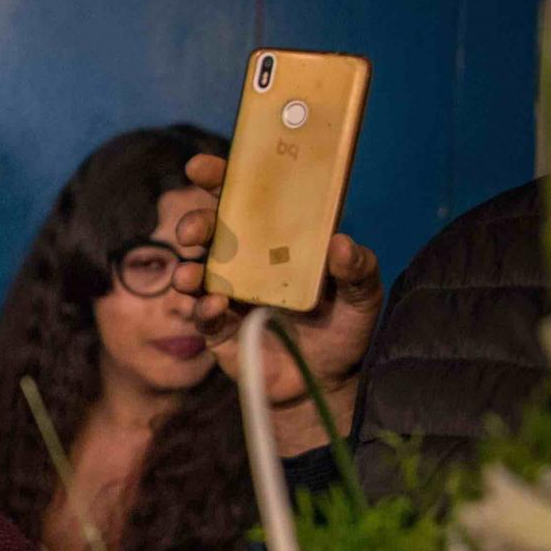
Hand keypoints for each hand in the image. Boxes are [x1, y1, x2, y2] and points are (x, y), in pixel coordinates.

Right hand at [173, 153, 382, 403]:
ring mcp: (229, 296)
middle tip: (194, 230)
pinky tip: (214, 307)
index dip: (223, 179)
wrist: (324, 383)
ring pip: (195, 272)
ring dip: (187, 269)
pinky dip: (203, 309)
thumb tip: (341, 244)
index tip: (202, 167)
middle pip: (212, 233)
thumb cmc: (344, 331)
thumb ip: (359, 269)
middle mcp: (247, 263)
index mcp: (279, 242)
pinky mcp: (219, 331)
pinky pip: (202, 315)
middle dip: (195, 224)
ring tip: (191, 275)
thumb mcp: (364, 296)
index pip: (247, 201)